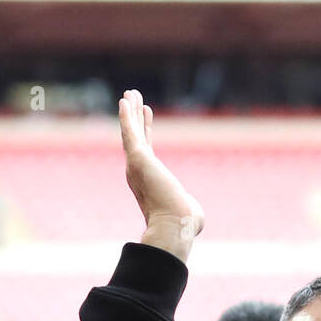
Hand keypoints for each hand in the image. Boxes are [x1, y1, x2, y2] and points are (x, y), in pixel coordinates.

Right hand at [119, 89, 203, 261]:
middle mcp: (138, 173)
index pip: (147, 150)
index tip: (146, 115)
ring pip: (131, 133)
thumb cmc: (184, 224)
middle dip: (134, 117)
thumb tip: (196, 218)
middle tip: (132, 98)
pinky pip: (130, 133)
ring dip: (129, 112)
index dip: (145, 131)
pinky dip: (126, 117)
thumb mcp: (189, 213)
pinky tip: (124, 101)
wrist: (174, 227)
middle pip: (136, 138)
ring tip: (129, 93)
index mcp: (149, 182)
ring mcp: (137, 166)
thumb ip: (189, 208)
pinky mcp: (138, 159)